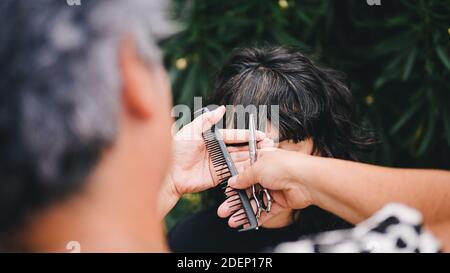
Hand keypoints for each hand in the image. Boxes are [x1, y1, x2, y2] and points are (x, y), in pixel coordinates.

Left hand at [159, 106, 273, 216]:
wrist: (168, 174)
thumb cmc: (175, 149)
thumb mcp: (191, 130)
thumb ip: (206, 120)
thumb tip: (220, 108)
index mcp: (211, 138)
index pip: (233, 136)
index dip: (247, 135)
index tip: (260, 135)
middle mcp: (216, 151)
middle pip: (238, 148)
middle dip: (253, 147)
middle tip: (267, 146)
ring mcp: (217, 165)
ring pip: (238, 160)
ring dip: (251, 158)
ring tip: (264, 157)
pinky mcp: (217, 177)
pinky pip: (233, 172)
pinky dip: (243, 171)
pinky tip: (254, 168)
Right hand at [217, 149, 315, 227]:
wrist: (307, 180)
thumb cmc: (286, 166)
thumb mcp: (257, 167)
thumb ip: (243, 177)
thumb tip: (233, 181)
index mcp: (262, 160)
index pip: (245, 172)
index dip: (235, 183)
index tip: (227, 192)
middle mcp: (269, 174)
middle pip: (248, 189)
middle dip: (236, 200)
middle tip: (225, 209)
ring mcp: (275, 188)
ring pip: (256, 201)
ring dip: (244, 210)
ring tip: (233, 219)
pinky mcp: (281, 201)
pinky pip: (266, 210)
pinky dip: (257, 217)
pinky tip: (247, 221)